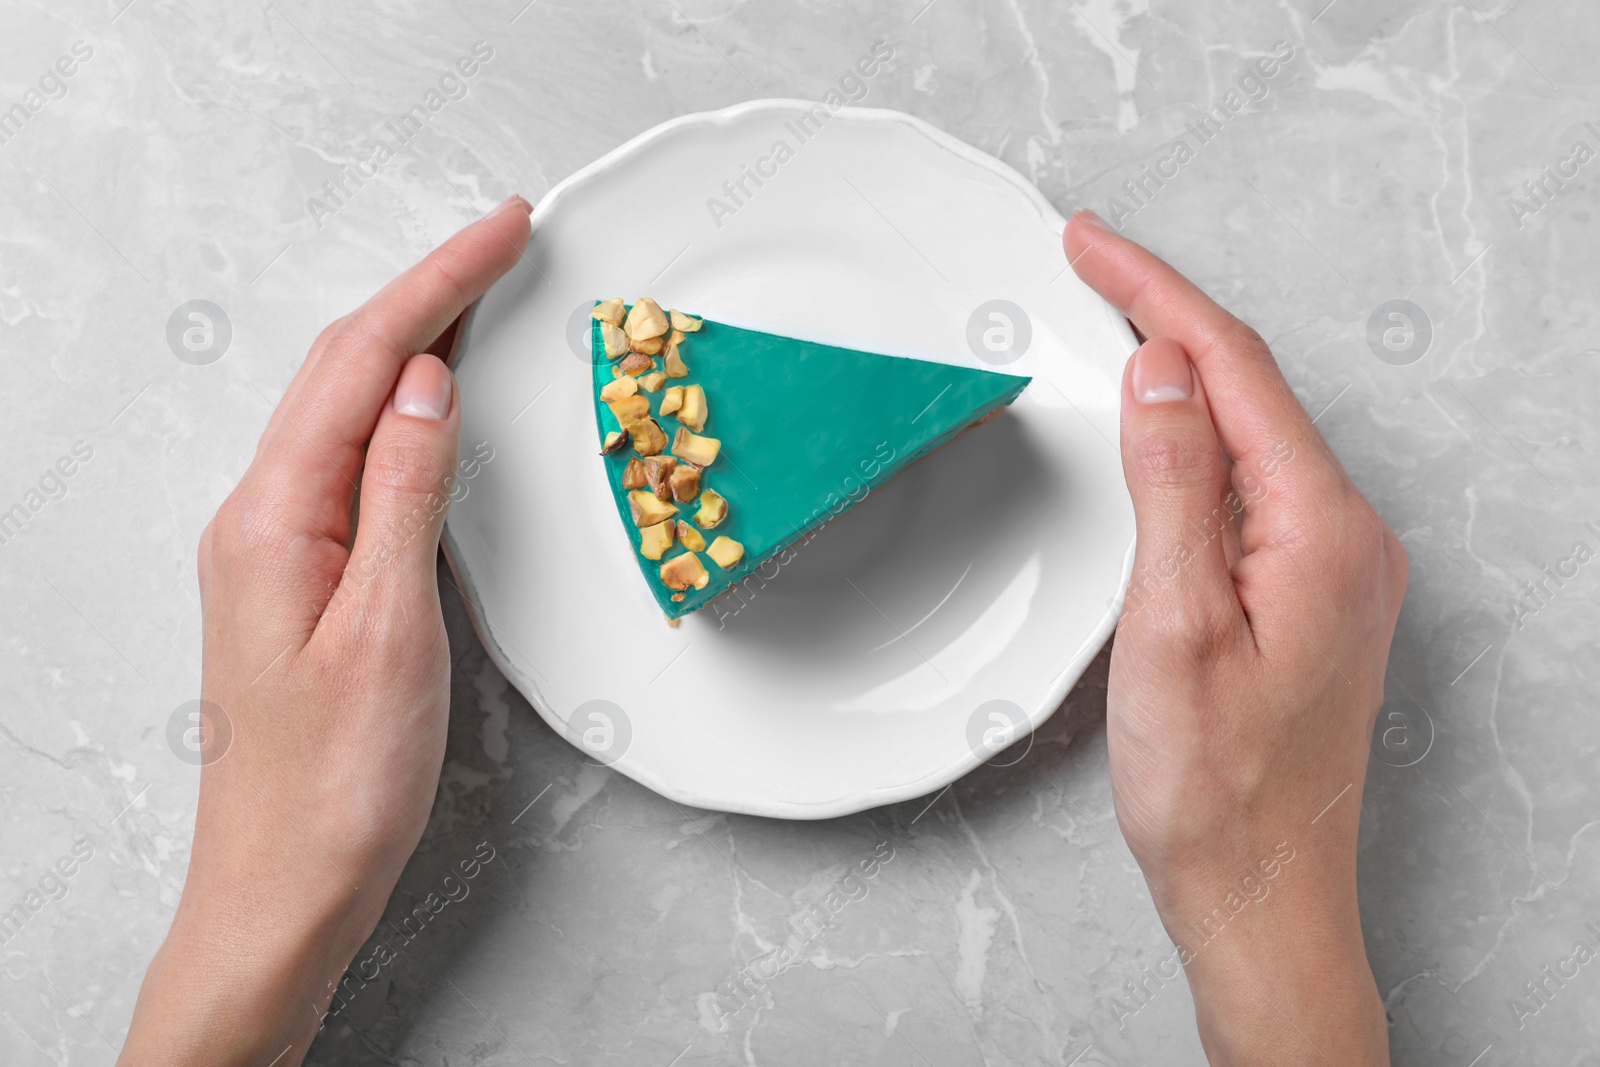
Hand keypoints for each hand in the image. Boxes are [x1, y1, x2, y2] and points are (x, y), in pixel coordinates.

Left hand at [122, 196, 532, 1065]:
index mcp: (273, 517)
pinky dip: (398, 410)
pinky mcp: (297, 577)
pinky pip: (349, 461)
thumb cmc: (334, 783)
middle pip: (344, 367)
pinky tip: (431, 405)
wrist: (282, 886)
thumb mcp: (388, 629)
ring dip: (410, 340)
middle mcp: (259, 517)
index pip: (364, 361)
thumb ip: (404, 494)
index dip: (438, 282)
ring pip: (345, 409)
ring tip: (475, 295)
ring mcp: (272, 546)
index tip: (503, 230)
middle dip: (425, 291)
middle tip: (502, 241)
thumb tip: (427, 383)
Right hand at [1066, 212, 1405, 1064]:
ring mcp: (1335, 567)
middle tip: (1094, 264)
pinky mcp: (1311, 593)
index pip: (1232, 369)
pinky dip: (1198, 435)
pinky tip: (1162, 426)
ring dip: (1182, 370)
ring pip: (1251, 430)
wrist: (1258, 891)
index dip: (1156, 294)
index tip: (1094, 247)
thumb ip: (1174, 488)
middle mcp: (1346, 539)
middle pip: (1250, 386)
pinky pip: (1252, 480)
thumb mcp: (1173, 628)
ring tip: (1117, 320)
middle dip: (1166, 314)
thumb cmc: (1215, 791)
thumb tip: (1164, 377)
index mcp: (1321, 532)